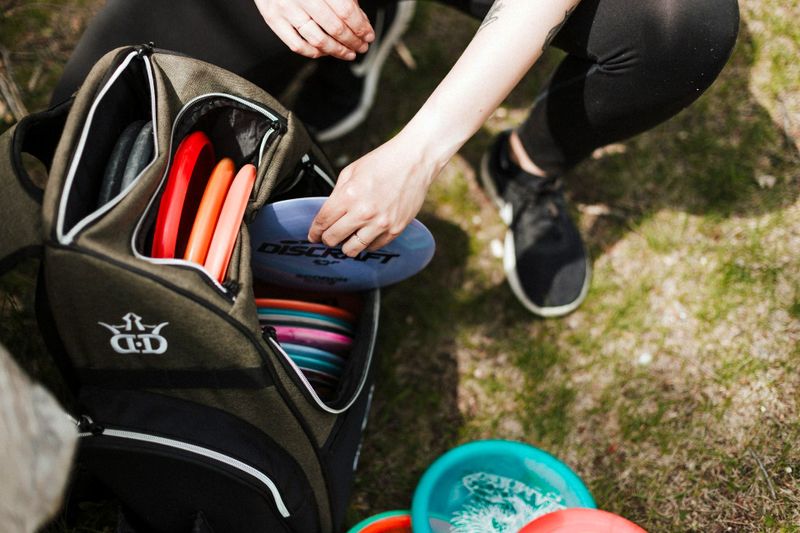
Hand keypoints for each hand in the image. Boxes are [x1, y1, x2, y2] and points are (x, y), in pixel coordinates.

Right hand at [254, 0, 374, 59]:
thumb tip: (361, 20)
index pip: (346, 11)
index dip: (360, 26)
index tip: (368, 35)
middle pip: (334, 28)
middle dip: (353, 41)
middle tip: (362, 47)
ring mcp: (286, 9)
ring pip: (318, 40)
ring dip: (337, 51)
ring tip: (348, 53)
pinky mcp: (273, 19)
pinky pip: (297, 45)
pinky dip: (314, 53)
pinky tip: (325, 52)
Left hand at [308, 132, 445, 255]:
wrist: (415, 160)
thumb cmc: (384, 161)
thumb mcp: (351, 171)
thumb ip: (338, 194)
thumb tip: (328, 213)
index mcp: (349, 195)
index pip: (323, 222)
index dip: (314, 231)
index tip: (313, 236)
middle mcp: (363, 212)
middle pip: (334, 239)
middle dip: (327, 239)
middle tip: (328, 238)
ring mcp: (381, 223)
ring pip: (353, 249)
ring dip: (346, 246)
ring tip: (346, 241)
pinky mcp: (395, 229)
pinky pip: (374, 247)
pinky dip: (366, 244)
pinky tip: (365, 236)